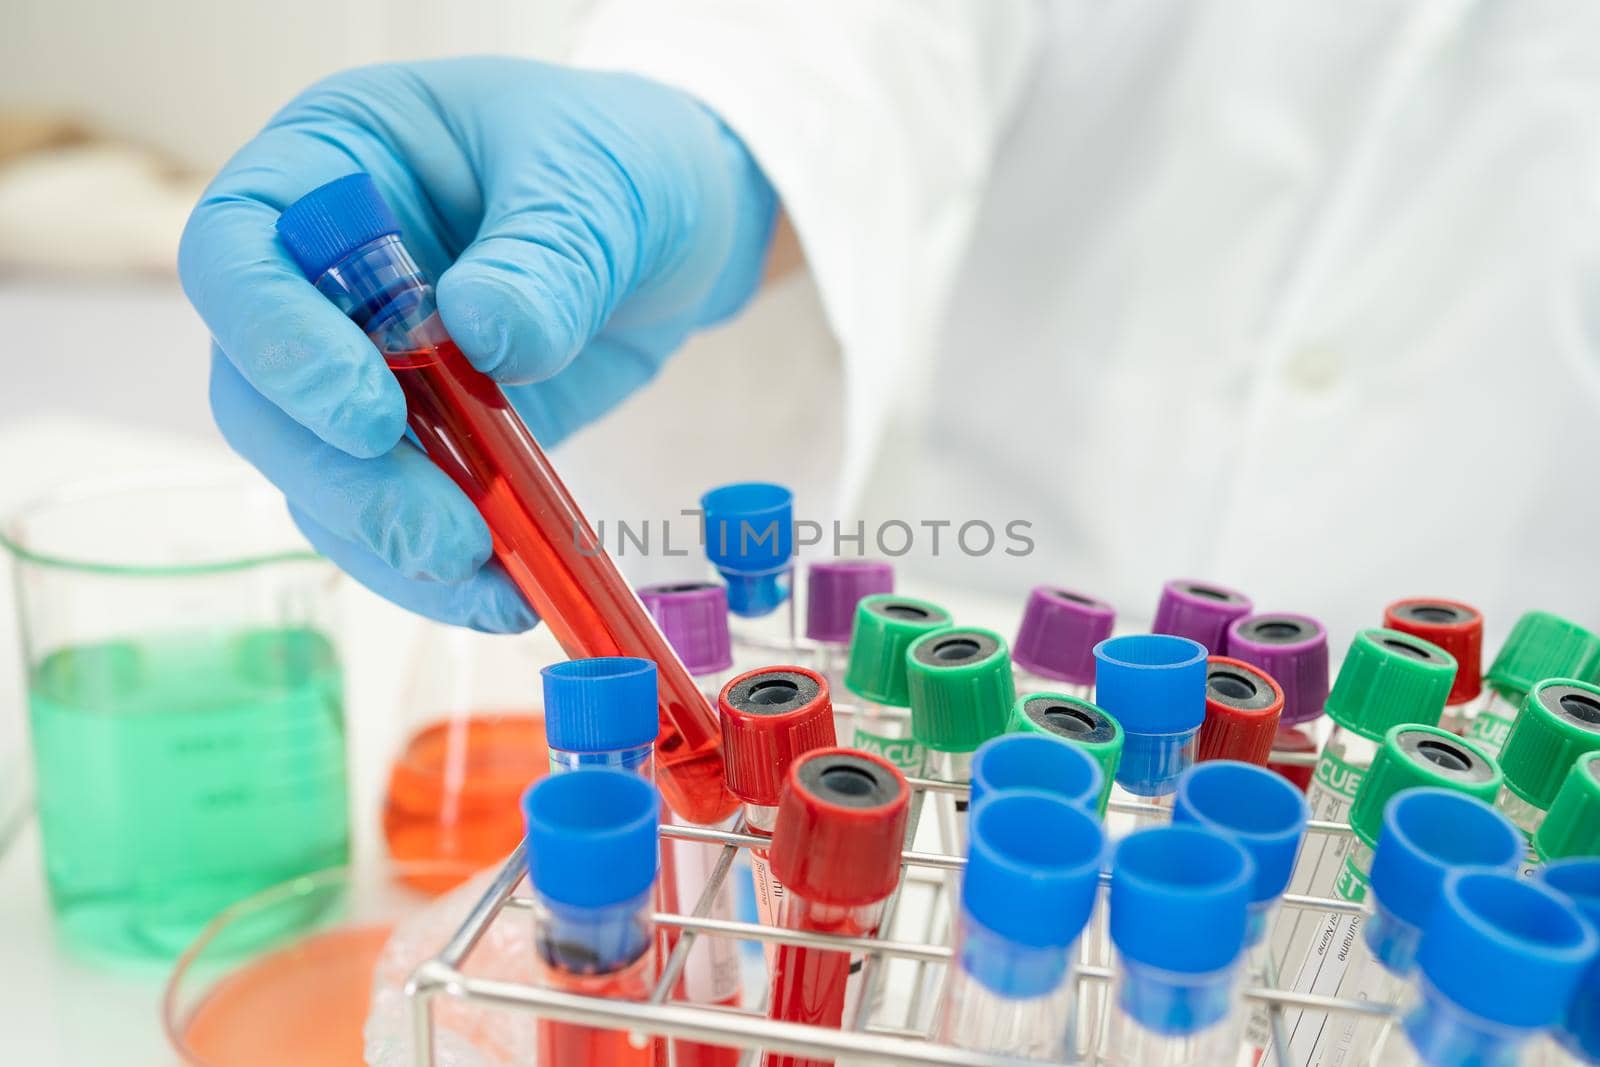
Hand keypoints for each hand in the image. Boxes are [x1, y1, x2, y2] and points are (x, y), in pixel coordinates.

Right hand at [180, 58, 776, 631]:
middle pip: (260, 391)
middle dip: (344, 477)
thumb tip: (481, 332)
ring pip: (318, 473)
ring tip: (488, 583)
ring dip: (389, 540)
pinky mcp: (423, 437)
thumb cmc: (626, 161)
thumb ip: (545, 256)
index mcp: (334, 163)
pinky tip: (504, 593)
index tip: (370, 413)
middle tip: (443, 534)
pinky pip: (395, 511)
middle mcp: (322, 272)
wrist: (685, 226)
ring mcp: (365, 362)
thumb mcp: (601, 184)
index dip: (278, 342)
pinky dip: (439, 567)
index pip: (237, 250)